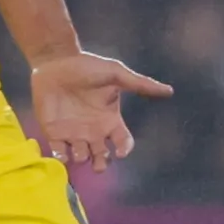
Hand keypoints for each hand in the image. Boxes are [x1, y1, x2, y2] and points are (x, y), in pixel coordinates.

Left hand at [28, 51, 172, 167]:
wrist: (57, 60)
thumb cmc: (87, 66)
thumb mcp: (116, 74)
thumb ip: (140, 84)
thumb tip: (169, 91)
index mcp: (110, 120)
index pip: (122, 142)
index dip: (124, 149)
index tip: (120, 151)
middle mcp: (94, 131)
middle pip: (102, 157)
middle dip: (102, 163)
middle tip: (98, 161)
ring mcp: (74, 133)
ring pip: (81, 159)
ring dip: (82, 159)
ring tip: (80, 151)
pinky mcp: (54, 133)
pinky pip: (59, 153)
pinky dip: (62, 158)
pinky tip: (63, 153)